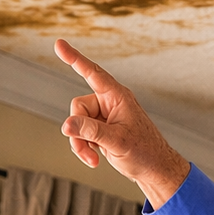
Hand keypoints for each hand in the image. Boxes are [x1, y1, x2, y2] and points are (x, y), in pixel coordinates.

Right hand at [53, 39, 189, 206]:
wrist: (155, 170)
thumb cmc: (145, 152)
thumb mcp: (116, 141)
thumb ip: (90, 131)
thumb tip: (67, 125)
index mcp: (117, 97)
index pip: (92, 73)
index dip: (74, 58)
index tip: (59, 44)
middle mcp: (109, 103)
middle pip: (78, 107)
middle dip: (78, 130)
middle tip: (87, 149)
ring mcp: (104, 117)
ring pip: (77, 123)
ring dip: (81, 142)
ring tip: (92, 158)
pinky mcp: (101, 131)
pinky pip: (82, 134)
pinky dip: (84, 147)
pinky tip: (94, 159)